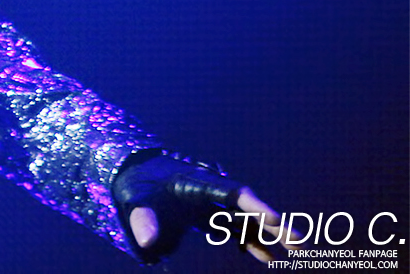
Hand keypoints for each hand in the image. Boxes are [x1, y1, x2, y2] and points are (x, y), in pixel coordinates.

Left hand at [114, 152, 286, 263]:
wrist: (134, 177)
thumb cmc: (137, 183)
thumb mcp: (134, 198)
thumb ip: (142, 218)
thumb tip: (148, 245)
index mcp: (195, 181)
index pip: (229, 192)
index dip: (253, 205)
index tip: (274, 218)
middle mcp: (209, 192)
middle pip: (246, 207)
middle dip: (273, 224)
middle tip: (300, 241)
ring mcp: (210, 205)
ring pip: (245, 220)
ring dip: (270, 235)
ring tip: (297, 252)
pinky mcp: (206, 217)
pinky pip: (233, 231)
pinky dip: (250, 243)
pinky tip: (269, 257)